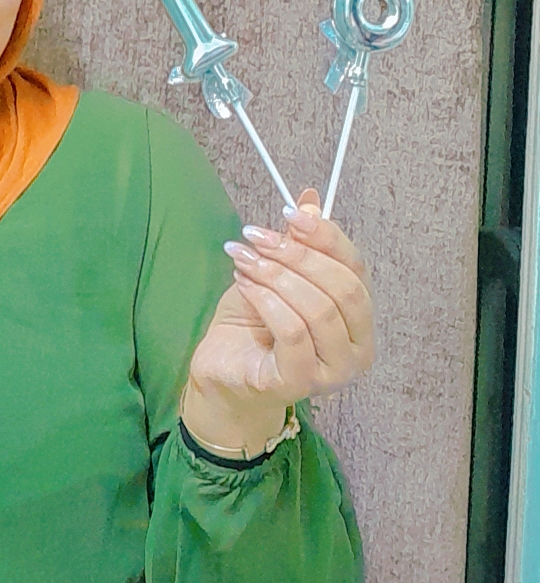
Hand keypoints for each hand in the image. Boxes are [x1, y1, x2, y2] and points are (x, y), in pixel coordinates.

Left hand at [181, 190, 372, 454]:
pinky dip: (266, 300)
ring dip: (276, 275)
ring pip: (317, 308)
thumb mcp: (277, 274)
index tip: (290, 214)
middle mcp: (358, 348)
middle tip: (258, 237)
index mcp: (359, 318)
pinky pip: (293, 331)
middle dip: (297, 255)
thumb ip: (299, 244)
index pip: (356, 268)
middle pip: (342, 287)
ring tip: (244, 259)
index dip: (326, 236)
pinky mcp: (302, 382)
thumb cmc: (254, 326)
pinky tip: (244, 285)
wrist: (224, 372)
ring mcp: (335, 371)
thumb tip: (309, 199)